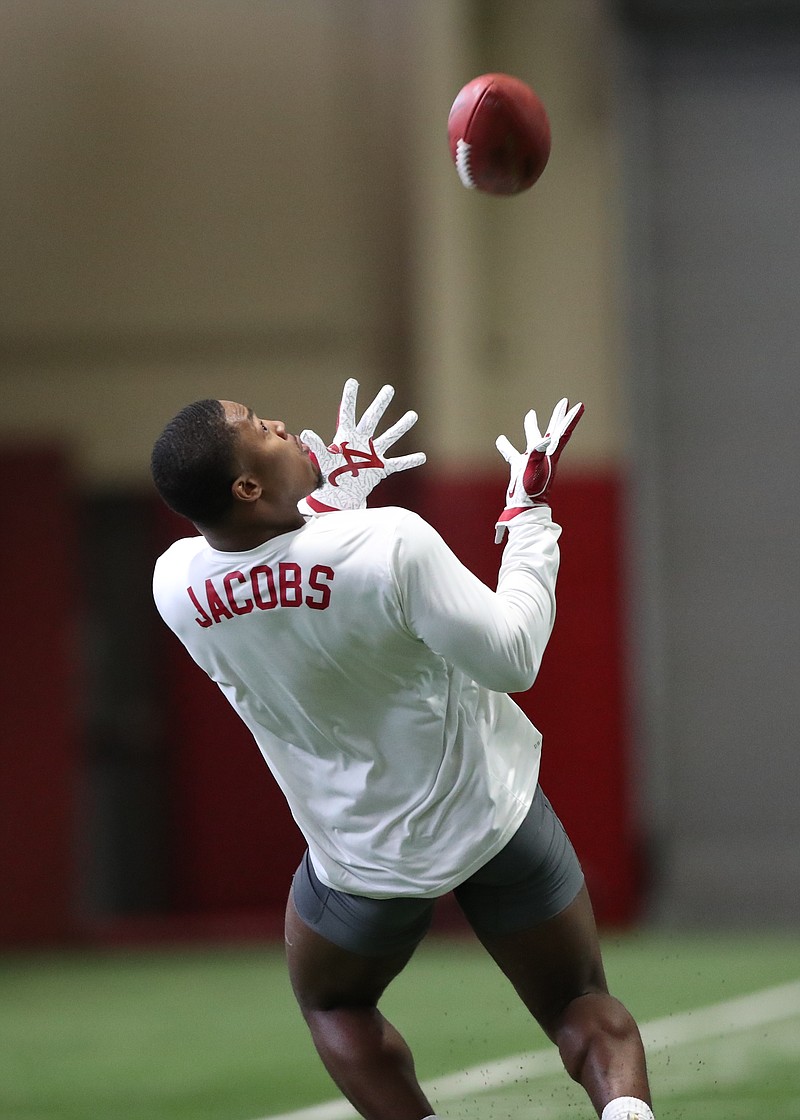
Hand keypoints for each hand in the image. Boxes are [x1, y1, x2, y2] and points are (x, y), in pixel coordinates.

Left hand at [298, 378, 425, 513]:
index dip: (350, 397)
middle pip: (372, 419)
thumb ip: (316, 446)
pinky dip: (409, 461)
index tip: (353, 381)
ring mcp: (372, 455)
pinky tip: (422, 456)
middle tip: (389, 389)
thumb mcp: (323, 461)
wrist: (338, 498)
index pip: (348, 413)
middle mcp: (361, 442)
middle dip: (380, 404)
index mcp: (346, 438)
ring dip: (401, 426)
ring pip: (389, 436)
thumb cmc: (328, 478)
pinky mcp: (380, 469)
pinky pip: (398, 463)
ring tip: (413, 415)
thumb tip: (306, 432)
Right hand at [494, 398, 583, 541]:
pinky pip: (512, 453)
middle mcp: (543, 456)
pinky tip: (501, 440)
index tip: (579, 405)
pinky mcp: (519, 468)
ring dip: (531, 427)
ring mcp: (531, 462)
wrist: (525, 508)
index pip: (563, 432)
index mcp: (550, 455)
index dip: (571, 419)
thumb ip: (539, 453)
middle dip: (557, 416)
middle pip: (552, 431)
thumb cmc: (532, 491)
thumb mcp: (535, 469)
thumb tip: (543, 439)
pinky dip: (506, 446)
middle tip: (563, 401)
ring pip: (532, 439)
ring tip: (530, 413)